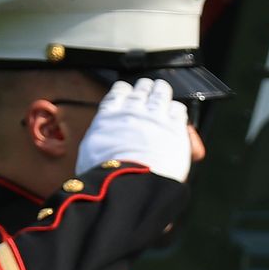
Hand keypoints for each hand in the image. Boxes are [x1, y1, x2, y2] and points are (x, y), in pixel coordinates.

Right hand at [74, 78, 191, 181]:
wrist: (128, 181)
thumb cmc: (106, 173)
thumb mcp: (89, 152)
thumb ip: (97, 138)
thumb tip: (98, 141)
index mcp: (110, 115)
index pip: (118, 92)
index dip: (124, 90)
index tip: (126, 91)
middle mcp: (133, 110)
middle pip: (142, 89)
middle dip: (145, 88)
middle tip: (147, 89)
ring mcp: (155, 117)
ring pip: (161, 93)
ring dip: (161, 91)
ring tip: (162, 92)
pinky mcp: (175, 128)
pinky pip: (179, 109)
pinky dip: (177, 109)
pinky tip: (176, 113)